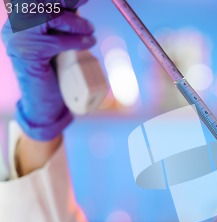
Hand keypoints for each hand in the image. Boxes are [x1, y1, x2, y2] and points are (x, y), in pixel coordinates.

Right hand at [2, 0, 94, 140]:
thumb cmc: (53, 74)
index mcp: (19, 21)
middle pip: (41, 3)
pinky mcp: (27, 54)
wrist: (44, 104)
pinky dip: (76, 41)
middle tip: (85, 4)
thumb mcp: (57, 44)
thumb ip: (61, 25)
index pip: (39, 1)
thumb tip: (77, 5)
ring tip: (90, 30)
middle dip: (67, 2)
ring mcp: (18, 40)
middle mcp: (14, 27)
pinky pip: (56, 42)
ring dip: (75, 22)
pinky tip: (89, 42)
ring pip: (49, 18)